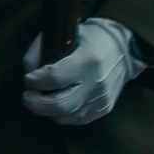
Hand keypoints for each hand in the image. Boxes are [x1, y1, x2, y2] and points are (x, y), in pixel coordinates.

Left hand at [22, 15, 136, 128]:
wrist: (126, 48)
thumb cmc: (92, 38)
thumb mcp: (67, 33)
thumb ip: (42, 50)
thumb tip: (29, 71)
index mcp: (88, 60)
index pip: (54, 78)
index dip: (35, 81)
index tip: (29, 78)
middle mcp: (96, 82)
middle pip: (59, 105)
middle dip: (35, 103)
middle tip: (28, 96)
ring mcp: (101, 99)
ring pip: (65, 117)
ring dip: (46, 110)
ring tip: (42, 99)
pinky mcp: (103, 109)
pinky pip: (75, 119)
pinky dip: (61, 114)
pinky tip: (58, 103)